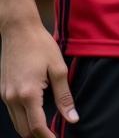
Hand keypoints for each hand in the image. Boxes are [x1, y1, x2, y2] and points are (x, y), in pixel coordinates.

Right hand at [1, 21, 76, 137]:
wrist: (18, 30)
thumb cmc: (41, 45)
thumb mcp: (58, 68)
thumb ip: (64, 96)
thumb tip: (72, 118)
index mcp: (28, 94)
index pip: (36, 127)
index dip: (48, 137)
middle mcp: (12, 98)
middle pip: (24, 130)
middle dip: (39, 137)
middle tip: (55, 135)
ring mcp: (5, 96)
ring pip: (17, 124)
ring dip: (31, 129)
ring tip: (49, 128)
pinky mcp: (3, 91)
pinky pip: (13, 113)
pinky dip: (24, 119)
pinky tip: (37, 114)